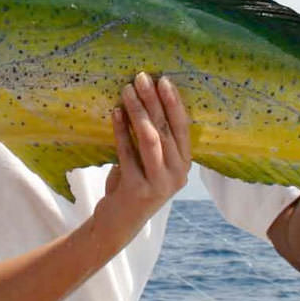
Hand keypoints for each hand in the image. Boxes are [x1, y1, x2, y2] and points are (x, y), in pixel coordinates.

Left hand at [98, 73, 192, 235]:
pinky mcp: (137, 189)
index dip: (174, 103)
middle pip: (166, 129)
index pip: (183, 128)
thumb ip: (154, 139)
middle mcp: (177, 174)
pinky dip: (121, 130)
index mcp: (184, 165)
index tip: (163, 79)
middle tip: (141, 77)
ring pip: (150, 139)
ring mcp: (159, 184)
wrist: (118, 223)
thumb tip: (144, 98)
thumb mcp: (150, 162)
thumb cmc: (134, 184)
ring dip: (138, 112)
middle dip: (153, 100)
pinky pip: (128, 153)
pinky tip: (115, 113)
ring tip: (127, 90)